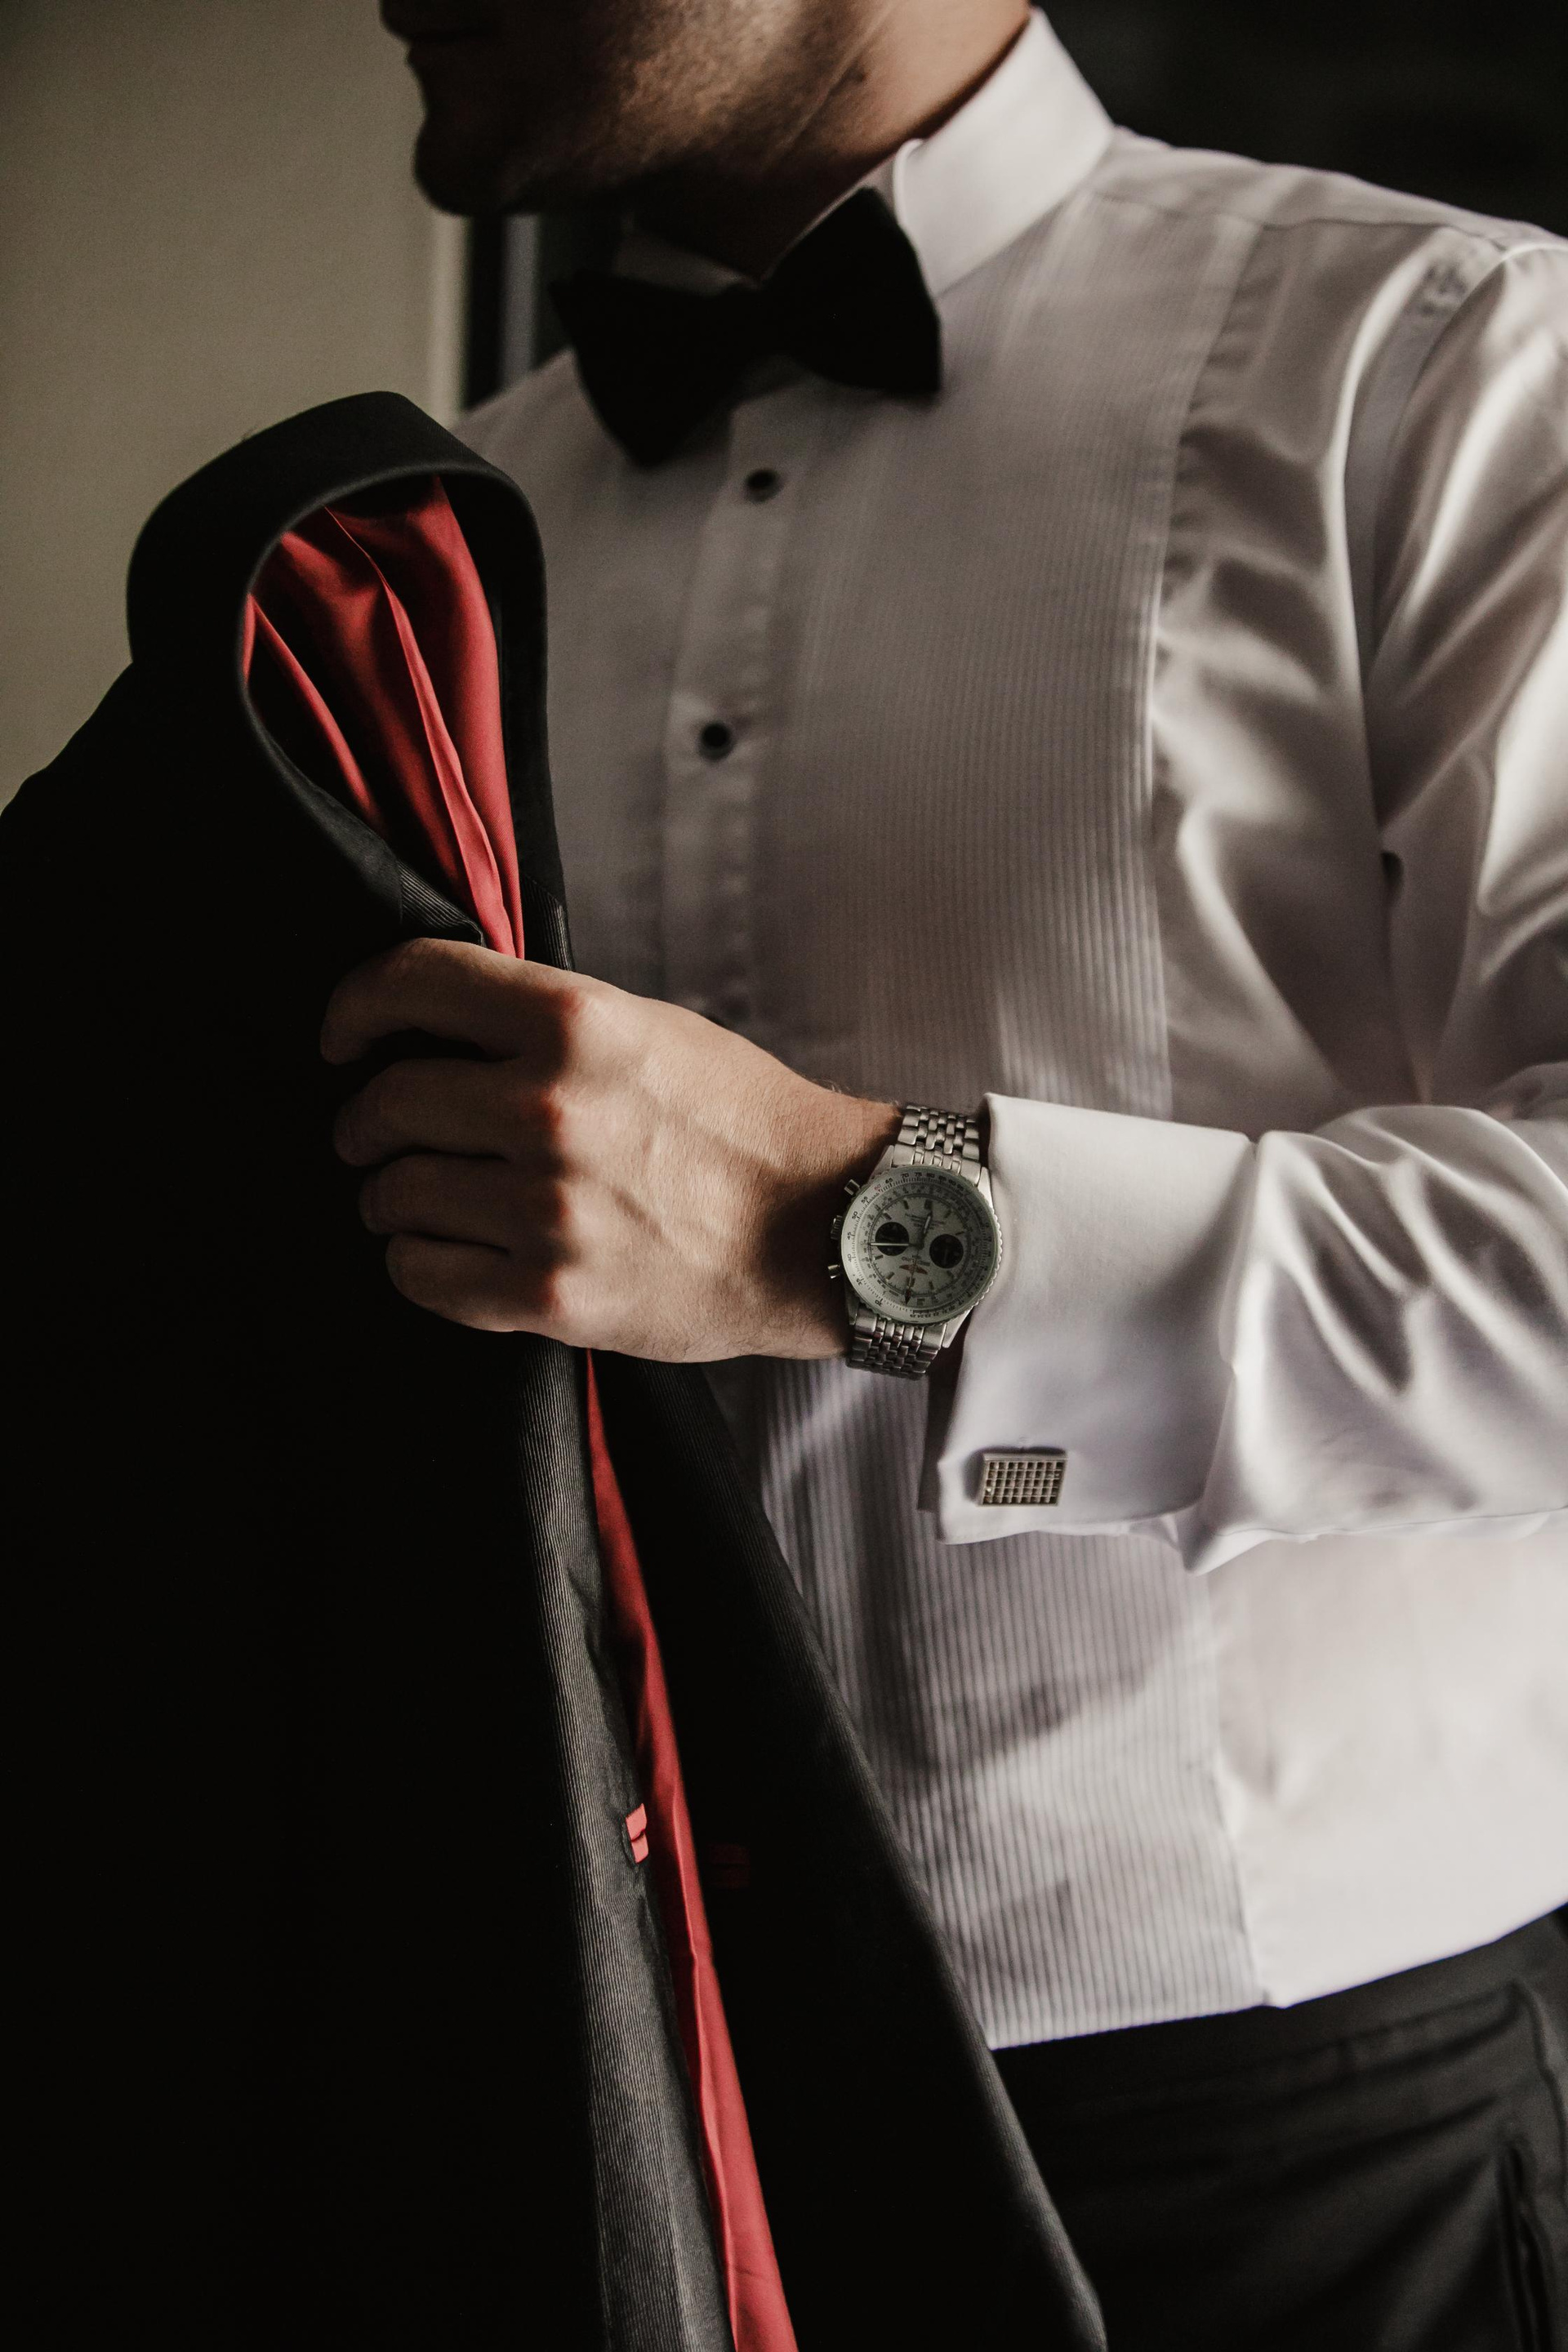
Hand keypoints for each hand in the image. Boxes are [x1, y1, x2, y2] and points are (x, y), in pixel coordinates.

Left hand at [321, 938, 898, 1357]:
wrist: (829, 1228)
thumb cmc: (743, 1125)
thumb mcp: (650, 1029)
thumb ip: (546, 1022)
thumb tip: (441, 1026)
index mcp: (575, 1024)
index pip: (414, 983)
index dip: (354, 1008)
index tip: (342, 1039)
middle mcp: (549, 1109)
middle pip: (387, 1102)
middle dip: (363, 1123)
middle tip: (370, 1137)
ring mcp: (546, 1209)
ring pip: (394, 1195)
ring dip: (390, 1198)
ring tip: (417, 1200)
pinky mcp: (549, 1296)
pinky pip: (421, 1276)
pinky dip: (414, 1263)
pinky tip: (439, 1254)